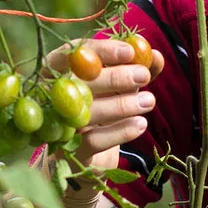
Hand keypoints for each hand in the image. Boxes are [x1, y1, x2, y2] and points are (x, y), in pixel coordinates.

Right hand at [43, 39, 163, 173]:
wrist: (89, 156)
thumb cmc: (104, 109)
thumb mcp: (119, 87)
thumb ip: (136, 69)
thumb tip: (156, 57)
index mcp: (58, 71)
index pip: (73, 54)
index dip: (101, 51)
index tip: (129, 51)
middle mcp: (51, 96)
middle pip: (79, 82)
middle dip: (114, 77)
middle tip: (142, 75)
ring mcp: (58, 125)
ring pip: (87, 112)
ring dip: (121, 105)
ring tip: (149, 101)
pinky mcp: (69, 152)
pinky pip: (94, 140)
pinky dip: (120, 131)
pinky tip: (140, 124)